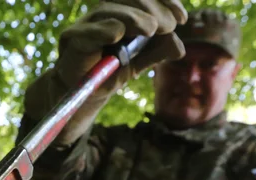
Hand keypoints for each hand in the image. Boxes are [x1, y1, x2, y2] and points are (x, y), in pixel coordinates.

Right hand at [56, 0, 187, 91]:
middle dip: (152, 9)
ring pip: (109, 10)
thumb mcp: (139, 62)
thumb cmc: (110, 72)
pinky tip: (117, 33)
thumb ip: (157, 52)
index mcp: (122, 12)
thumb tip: (179, 47)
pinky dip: (103, 30)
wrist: (83, 94)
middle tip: (168, 26)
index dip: (165, 1)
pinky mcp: (73, 39)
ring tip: (150, 29)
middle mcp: (104, 13)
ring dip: (133, 18)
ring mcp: (87, 24)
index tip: (182, 19)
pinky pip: (88, 31)